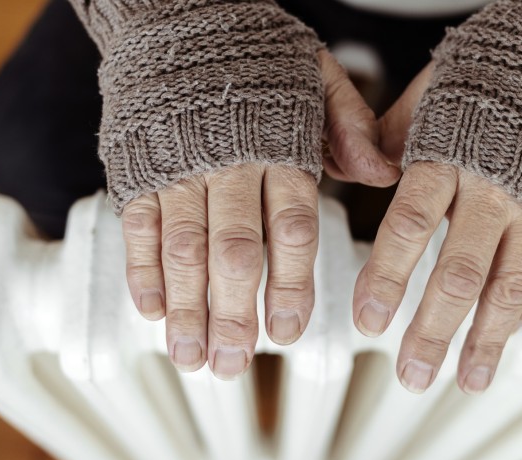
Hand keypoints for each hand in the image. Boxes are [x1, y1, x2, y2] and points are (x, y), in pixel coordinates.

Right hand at [121, 50, 398, 379]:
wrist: (179, 14)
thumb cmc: (256, 55)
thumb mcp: (318, 76)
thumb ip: (349, 126)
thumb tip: (384, 173)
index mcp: (280, 147)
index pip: (291, 227)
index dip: (289, 285)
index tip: (287, 332)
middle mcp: (229, 163)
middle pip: (233, 250)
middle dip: (233, 313)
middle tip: (233, 364)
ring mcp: (179, 168)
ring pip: (181, 248)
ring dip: (185, 308)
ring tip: (191, 356)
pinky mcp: (139, 168)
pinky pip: (137, 225)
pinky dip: (141, 269)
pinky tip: (149, 311)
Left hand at [354, 65, 521, 393]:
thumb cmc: (500, 71)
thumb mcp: (436, 90)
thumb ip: (393, 133)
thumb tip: (358, 170)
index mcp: (451, 155)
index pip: (410, 225)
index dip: (387, 278)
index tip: (367, 321)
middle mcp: (497, 189)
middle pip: (460, 274)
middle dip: (433, 331)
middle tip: (410, 375)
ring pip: (512, 288)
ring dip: (486, 341)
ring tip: (465, 381)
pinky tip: (507, 337)